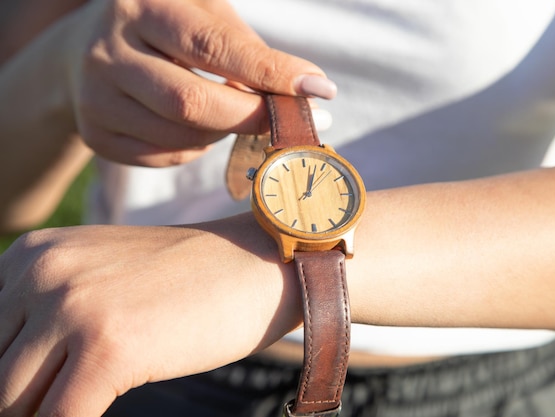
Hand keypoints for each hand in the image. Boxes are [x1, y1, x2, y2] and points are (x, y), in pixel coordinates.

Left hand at [0, 216, 300, 416]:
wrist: (259, 263)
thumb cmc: (187, 279)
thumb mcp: (101, 279)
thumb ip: (46, 315)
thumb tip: (13, 384)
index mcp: (30, 255)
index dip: (10, 379)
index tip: (35, 392)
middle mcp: (42, 274)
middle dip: (23, 403)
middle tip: (71, 398)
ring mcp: (73, 308)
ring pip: (13, 404)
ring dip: (45, 415)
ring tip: (91, 399)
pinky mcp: (108, 349)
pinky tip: (105, 409)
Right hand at [63, 0, 335, 166]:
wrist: (88, 50)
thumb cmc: (167, 28)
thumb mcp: (202, 14)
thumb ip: (245, 48)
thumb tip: (302, 91)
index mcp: (142, 8)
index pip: (212, 46)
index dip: (268, 71)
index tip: (317, 89)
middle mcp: (108, 52)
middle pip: (192, 103)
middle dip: (252, 117)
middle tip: (291, 121)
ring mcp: (96, 99)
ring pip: (184, 136)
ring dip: (225, 132)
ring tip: (233, 112)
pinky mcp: (98, 136)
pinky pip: (168, 157)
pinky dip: (198, 146)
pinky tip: (199, 126)